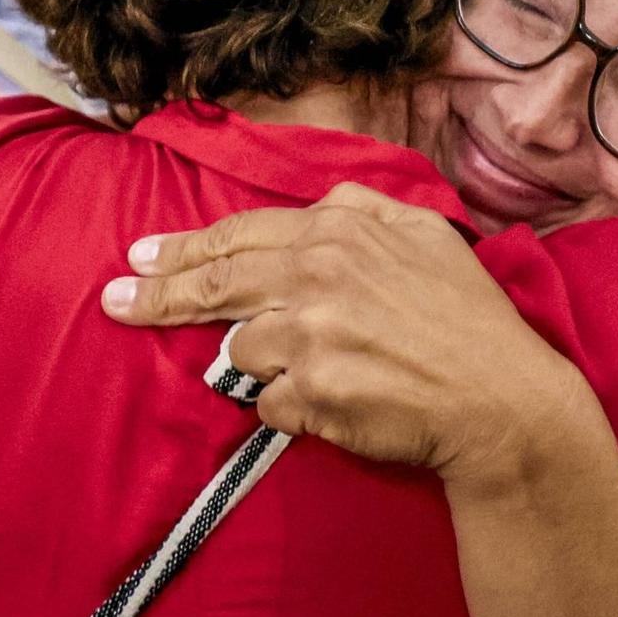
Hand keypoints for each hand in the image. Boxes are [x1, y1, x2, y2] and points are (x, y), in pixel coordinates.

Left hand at [99, 183, 595, 494]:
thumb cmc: (470, 321)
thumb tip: (314, 209)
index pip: (241, 236)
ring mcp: (309, 335)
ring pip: (243, 352)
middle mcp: (316, 274)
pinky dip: (295, 408)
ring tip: (333, 372)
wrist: (503, 401)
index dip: (185, 249)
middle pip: (214, 284)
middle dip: (154, 293)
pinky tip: (342, 406)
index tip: (142, 256)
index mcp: (339, 230)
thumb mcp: (425, 235)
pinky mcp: (310, 394)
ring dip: (270, 365)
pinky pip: (271, 405)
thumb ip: (362, 210)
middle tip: (114, 300)